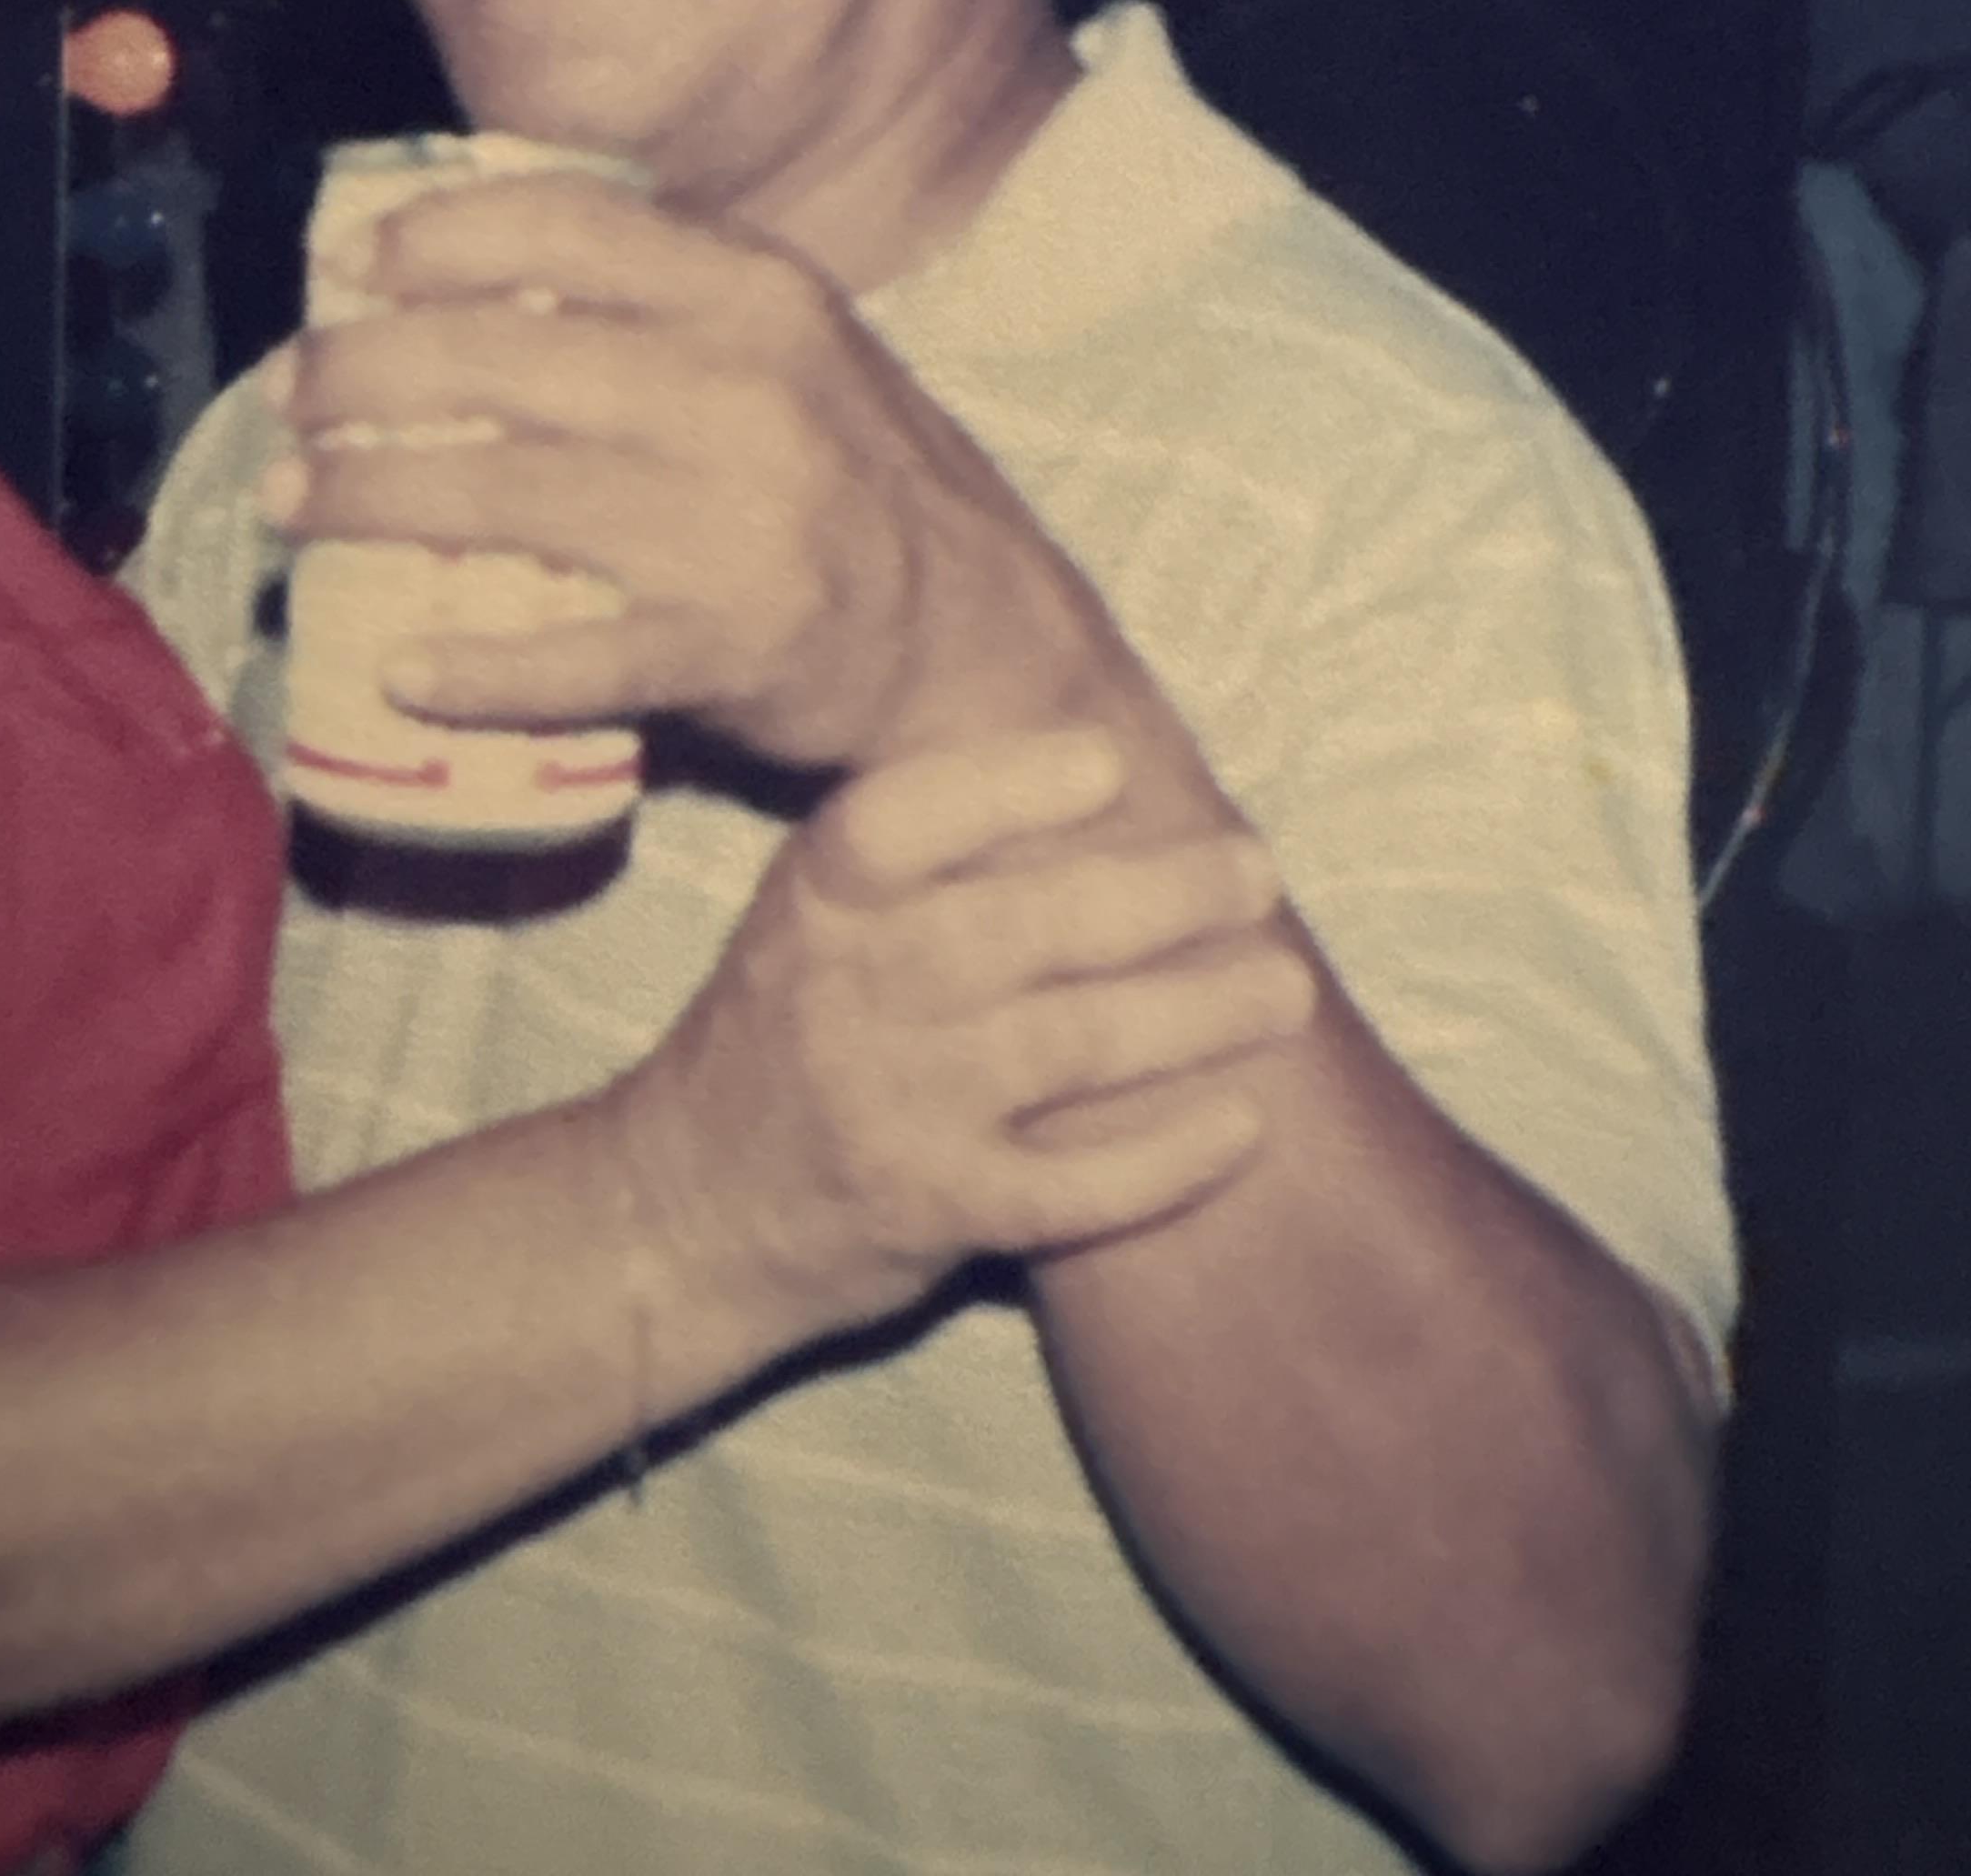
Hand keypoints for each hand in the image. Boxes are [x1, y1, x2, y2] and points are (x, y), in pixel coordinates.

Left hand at [263, 170, 1110, 769]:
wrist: (987, 639)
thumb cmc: (858, 484)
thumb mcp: (792, 347)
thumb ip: (666, 302)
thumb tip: (476, 272)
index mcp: (755, 292)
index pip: (562, 218)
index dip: (434, 236)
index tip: (354, 269)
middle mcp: (748, 386)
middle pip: (499, 354)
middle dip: (361, 374)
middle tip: (288, 402)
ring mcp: (743, 517)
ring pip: (506, 491)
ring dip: (370, 498)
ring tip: (293, 507)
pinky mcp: (737, 643)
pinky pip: (575, 658)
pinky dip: (477, 669)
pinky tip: (403, 670)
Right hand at [611, 725, 1312, 1332]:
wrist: (686, 1212)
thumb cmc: (789, 1031)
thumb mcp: (815, 916)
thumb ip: (924, 853)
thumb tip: (1098, 756)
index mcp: (820, 901)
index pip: (902, 823)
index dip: (1007, 785)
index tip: (1113, 760)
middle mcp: (850, 995)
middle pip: (1022, 929)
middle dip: (1158, 895)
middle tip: (1256, 873)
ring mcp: (891, 1109)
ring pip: (1068, 1048)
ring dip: (1194, 1015)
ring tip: (1284, 990)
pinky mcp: (932, 1213)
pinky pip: (1069, 1188)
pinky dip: (1164, 1160)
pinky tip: (1240, 1128)